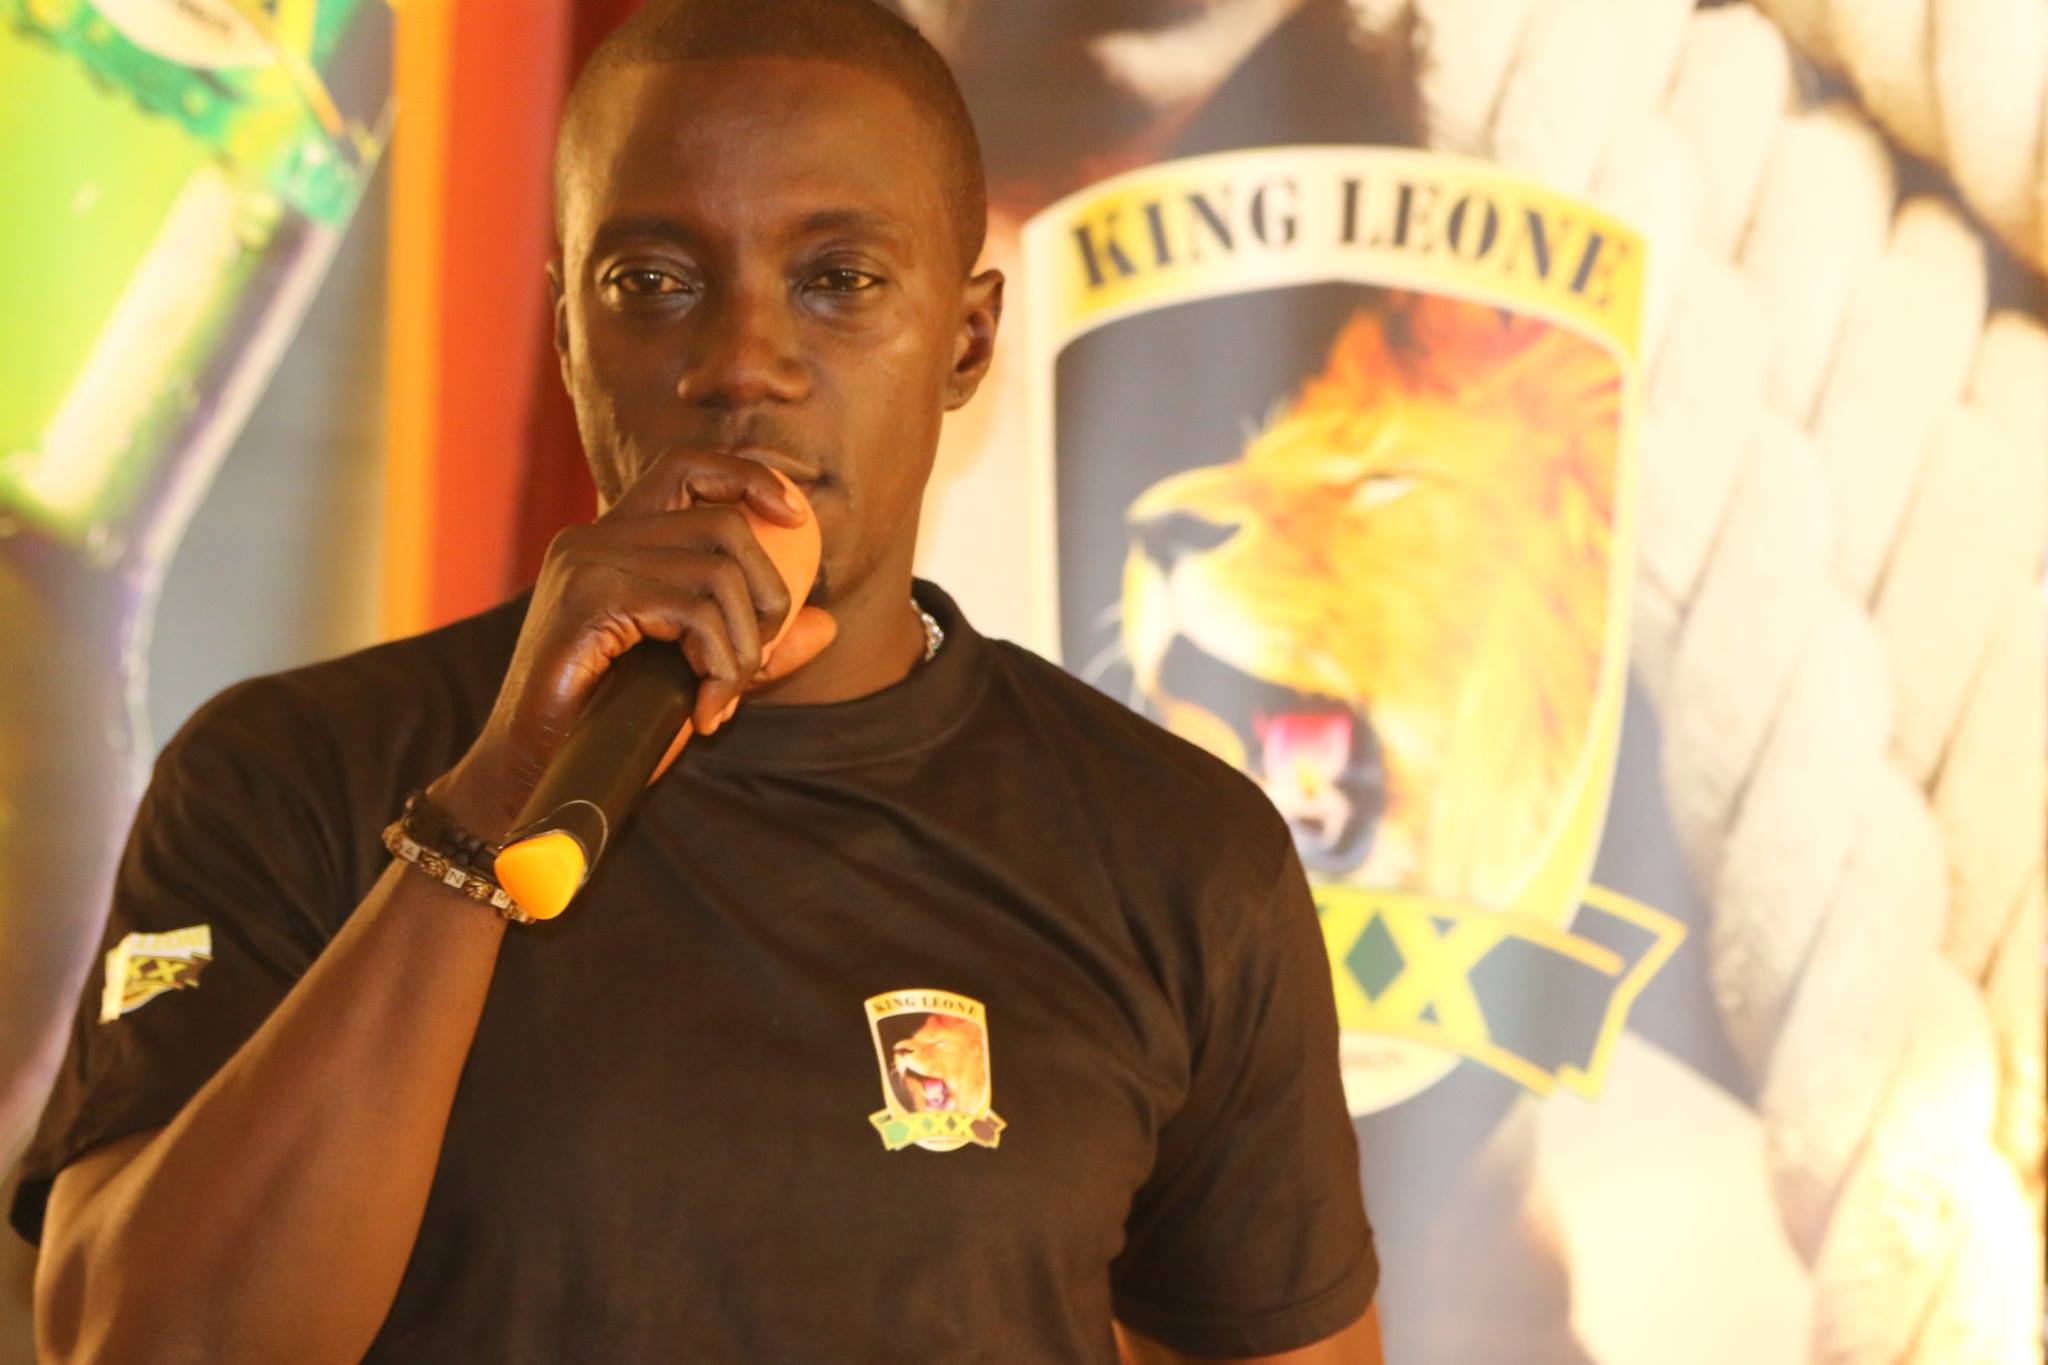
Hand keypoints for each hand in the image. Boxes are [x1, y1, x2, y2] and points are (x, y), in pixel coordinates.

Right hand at [437, 449, 836, 833]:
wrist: (532, 779)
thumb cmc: (606, 728)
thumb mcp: (693, 678)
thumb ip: (752, 646)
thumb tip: (827, 623)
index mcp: (612, 541)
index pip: (686, 468)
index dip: (748, 478)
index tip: (796, 518)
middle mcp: (593, 537)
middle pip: (722, 523)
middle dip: (768, 596)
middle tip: (756, 662)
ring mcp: (586, 564)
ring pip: (717, 574)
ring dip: (742, 649)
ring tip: (723, 698)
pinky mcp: (587, 600)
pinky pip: (693, 612)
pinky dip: (719, 667)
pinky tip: (704, 712)